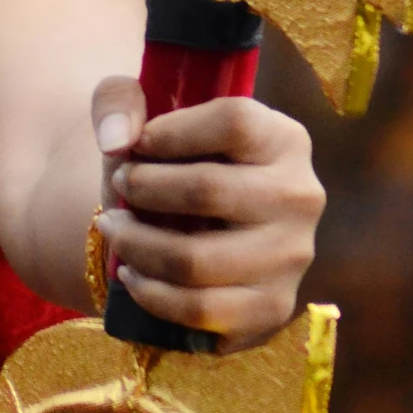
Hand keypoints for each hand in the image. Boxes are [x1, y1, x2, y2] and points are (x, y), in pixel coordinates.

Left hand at [91, 81, 323, 351]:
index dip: (172, 131)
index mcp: (285, 138)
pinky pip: (200, 309)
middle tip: (117, 186)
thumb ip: (118, 103)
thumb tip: (117, 142)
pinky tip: (132, 274)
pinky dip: (152, 295)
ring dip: (136, 246)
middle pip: (208, 189)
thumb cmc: (174, 163)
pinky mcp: (271, 306)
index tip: (137, 145)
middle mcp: (300, 196)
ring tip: (113, 229)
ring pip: (195, 259)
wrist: (201, 229)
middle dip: (144, 188)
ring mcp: (292, 257)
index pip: (234, 122)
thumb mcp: (146, 116)